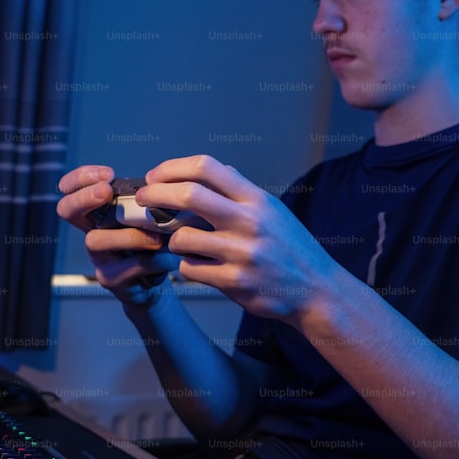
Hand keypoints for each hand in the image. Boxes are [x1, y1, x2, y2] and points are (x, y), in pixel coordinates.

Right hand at [56, 165, 178, 305]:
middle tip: (106, 191)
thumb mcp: (146, 218)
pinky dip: (152, 261)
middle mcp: (92, 231)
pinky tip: (168, 258)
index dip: (80, 177)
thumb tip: (158, 187)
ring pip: (96, 240)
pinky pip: (126, 265)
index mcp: (99, 213)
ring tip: (158, 238)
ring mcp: (97, 257)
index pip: (70, 188)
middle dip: (84, 197)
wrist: (154, 283)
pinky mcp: (110, 279)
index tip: (108, 174)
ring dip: (130, 236)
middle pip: (65, 209)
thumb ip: (144, 203)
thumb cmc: (150, 243)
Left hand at [138, 155, 343, 325]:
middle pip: (188, 196)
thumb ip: (240, 191)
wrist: (316, 290)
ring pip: (181, 237)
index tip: (155, 176)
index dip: (172, 168)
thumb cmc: (289, 247)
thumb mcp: (272, 210)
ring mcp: (242, 253)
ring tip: (181, 243)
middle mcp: (250, 222)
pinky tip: (199, 266)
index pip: (207, 168)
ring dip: (171, 239)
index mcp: (256, 199)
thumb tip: (205, 171)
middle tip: (142, 200)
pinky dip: (187, 265)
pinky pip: (189, 268)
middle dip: (155, 195)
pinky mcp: (234, 282)